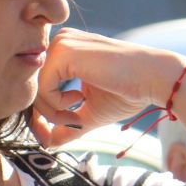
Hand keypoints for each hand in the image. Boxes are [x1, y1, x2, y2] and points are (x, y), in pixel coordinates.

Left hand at [26, 28, 185, 147]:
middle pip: (33, 86)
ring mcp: (61, 44)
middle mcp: (60, 42)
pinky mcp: (64, 52)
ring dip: (53, 113)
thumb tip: (46, 143)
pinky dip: (57, 105)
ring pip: (35, 88)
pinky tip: (80, 103)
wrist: (152, 78)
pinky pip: (43, 88)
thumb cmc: (128, 92)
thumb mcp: (90, 112)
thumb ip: (67, 124)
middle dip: (47, 114)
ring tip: (77, 116)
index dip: (44, 110)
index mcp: (66, 51)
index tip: (61, 127)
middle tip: (73, 123)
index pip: (39, 83)